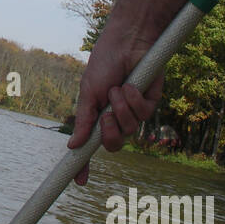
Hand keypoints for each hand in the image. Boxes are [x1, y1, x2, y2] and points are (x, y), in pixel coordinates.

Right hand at [68, 26, 165, 184]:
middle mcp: (116, 116)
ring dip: (122, 110)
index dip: (84, 165)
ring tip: (118, 89)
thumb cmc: (105, 63)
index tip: (79, 182)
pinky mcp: (151, 102)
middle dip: (109, 134)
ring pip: (130, 130)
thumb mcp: (88, 92)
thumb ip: (83, 119)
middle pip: (114, 145)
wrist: (127, 41)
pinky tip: (132, 85)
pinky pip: (144, 116)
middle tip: (105, 117)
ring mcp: (134, 111)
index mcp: (98, 116)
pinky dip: (134, 101)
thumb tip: (73, 146)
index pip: (91, 146)